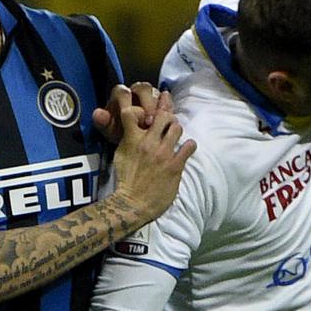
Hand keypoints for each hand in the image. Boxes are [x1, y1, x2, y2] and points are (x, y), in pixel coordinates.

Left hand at [93, 82, 173, 143]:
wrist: (131, 139)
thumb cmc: (118, 130)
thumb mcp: (108, 129)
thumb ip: (102, 121)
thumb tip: (98, 114)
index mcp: (120, 95)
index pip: (123, 92)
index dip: (127, 104)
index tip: (127, 118)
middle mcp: (136, 91)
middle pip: (144, 88)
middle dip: (147, 104)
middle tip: (149, 122)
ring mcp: (151, 96)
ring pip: (157, 94)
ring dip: (159, 107)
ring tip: (160, 122)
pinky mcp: (163, 103)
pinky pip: (168, 101)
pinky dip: (169, 108)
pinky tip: (170, 119)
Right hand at [111, 106, 195, 222]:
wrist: (133, 203)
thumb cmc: (125, 180)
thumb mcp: (120, 155)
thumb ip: (128, 139)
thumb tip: (133, 127)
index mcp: (132, 140)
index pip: (131, 112)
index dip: (140, 107)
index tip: (147, 111)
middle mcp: (148, 143)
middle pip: (163, 115)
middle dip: (166, 116)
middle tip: (167, 123)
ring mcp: (163, 154)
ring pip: (177, 128)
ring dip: (177, 130)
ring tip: (175, 136)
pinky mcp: (175, 166)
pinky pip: (189, 147)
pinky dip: (189, 146)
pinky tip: (187, 148)